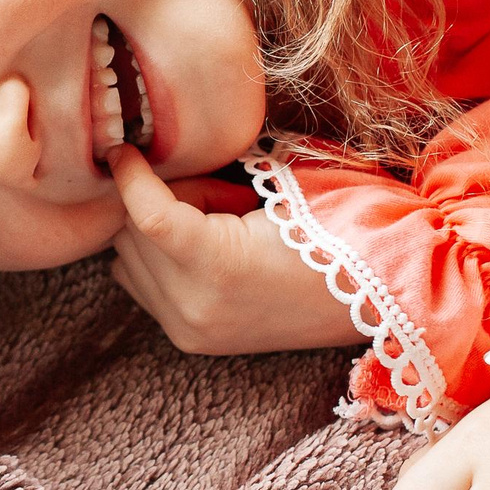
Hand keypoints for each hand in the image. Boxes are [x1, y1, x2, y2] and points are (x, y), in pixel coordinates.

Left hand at [106, 144, 364, 354]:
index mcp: (220, 268)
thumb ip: (203, 183)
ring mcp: (190, 330)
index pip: (148, 216)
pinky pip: (139, 284)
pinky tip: (196, 250)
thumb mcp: (267, 194)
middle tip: (212, 192)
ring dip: (152, 232)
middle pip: (132, 234)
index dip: (131, 176)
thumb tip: (151, 169)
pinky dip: (152, 258)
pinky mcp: (189, 339)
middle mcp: (195, 308)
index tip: (122, 150)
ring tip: (209, 226)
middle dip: (157, 201)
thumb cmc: (326, 229)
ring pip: (126, 259)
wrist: (367, 295)